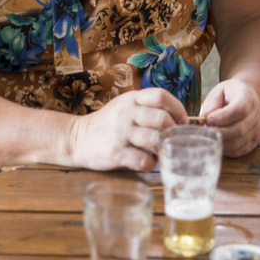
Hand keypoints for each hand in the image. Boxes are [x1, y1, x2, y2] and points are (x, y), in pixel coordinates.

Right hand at [68, 88, 186, 170]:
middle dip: (173, 131)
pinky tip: (147, 162)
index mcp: (131, 100)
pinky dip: (151, 164)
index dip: (177, 108)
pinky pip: (143, 160)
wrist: (78, 138)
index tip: (182, 120)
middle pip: (161, 118)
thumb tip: (177, 119)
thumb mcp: (124, 107)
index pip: (160, 96)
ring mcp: (121, 133)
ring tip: (161, 152)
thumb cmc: (107, 124)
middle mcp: (126, 113)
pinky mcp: (116, 152)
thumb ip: (146, 108)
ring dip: (163, 148)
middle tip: (174, 139)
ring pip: (155, 139)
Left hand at [199, 79, 259, 157]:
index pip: (239, 109)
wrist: (248, 98)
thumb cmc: (231, 94)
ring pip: (238, 143)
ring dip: (221, 141)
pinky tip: (218, 141)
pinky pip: (239, 151)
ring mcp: (257, 129)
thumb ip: (211, 103)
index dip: (222, 117)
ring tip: (211, 134)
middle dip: (218, 132)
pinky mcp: (254, 141)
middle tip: (206, 129)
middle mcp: (256, 114)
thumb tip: (204, 118)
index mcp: (247, 97)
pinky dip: (226, 149)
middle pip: (239, 130)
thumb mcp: (219, 91)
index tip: (208, 119)